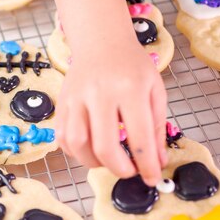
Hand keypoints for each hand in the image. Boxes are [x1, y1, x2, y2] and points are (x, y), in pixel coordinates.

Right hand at [55, 34, 167, 185]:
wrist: (101, 41)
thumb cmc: (131, 65)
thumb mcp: (155, 90)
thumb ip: (156, 127)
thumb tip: (157, 161)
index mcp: (129, 89)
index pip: (139, 137)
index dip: (147, 164)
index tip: (152, 178)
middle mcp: (100, 93)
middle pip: (104, 146)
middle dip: (118, 168)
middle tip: (128, 171)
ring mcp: (76, 98)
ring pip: (77, 144)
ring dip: (93, 162)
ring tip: (107, 161)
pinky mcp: (62, 103)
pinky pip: (62, 136)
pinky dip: (74, 151)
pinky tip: (88, 149)